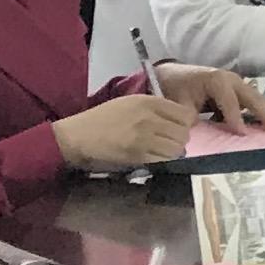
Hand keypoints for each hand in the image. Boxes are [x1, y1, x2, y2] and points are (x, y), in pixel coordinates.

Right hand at [51, 92, 192, 170]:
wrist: (78, 136)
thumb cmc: (103, 119)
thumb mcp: (130, 103)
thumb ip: (155, 108)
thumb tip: (182, 120)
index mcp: (148, 102)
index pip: (186, 114)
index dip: (185, 124)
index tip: (177, 129)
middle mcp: (149, 117)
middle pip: (184, 133)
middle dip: (179, 140)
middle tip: (168, 144)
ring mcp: (144, 137)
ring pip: (177, 148)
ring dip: (172, 153)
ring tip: (160, 152)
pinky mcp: (137, 155)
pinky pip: (163, 161)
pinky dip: (162, 162)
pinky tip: (153, 160)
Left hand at [158, 65, 264, 130]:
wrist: (172, 75)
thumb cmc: (175, 88)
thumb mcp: (178, 103)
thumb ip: (189, 119)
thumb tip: (195, 136)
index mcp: (216, 80)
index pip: (230, 102)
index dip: (236, 118)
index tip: (242, 134)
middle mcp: (231, 79)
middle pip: (252, 98)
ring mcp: (237, 82)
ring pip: (258, 98)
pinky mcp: (238, 89)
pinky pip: (255, 100)